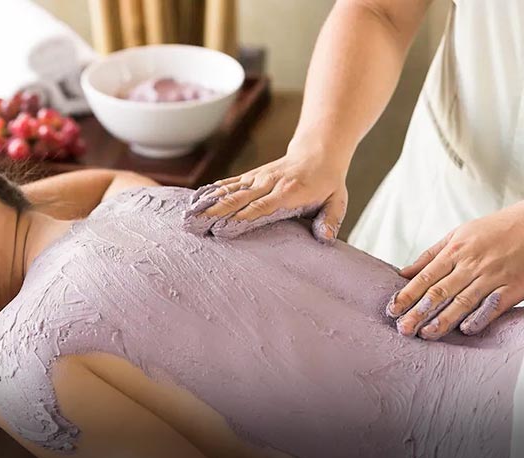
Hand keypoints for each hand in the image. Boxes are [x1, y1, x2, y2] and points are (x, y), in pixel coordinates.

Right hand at [190, 148, 348, 242]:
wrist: (319, 151)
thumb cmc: (327, 183)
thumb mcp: (337, 201)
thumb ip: (331, 220)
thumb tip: (325, 238)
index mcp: (289, 193)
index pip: (261, 207)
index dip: (241, 218)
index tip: (222, 228)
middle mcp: (269, 184)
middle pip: (238, 199)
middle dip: (215, 212)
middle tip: (195, 225)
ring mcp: (258, 178)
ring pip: (229, 190)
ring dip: (207, 203)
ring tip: (188, 216)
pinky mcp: (251, 176)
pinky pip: (228, 183)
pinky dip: (211, 191)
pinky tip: (194, 200)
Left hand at [387, 201, 523, 338]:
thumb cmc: (492, 230)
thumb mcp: (458, 235)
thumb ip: (430, 255)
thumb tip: (402, 273)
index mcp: (455, 251)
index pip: (425, 277)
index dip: (407, 295)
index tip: (391, 311)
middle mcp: (472, 265)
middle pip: (440, 292)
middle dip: (418, 312)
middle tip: (402, 329)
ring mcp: (493, 277)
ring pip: (463, 302)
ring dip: (443, 320)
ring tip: (425, 334)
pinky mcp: (514, 287)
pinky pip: (493, 306)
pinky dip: (479, 318)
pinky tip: (464, 330)